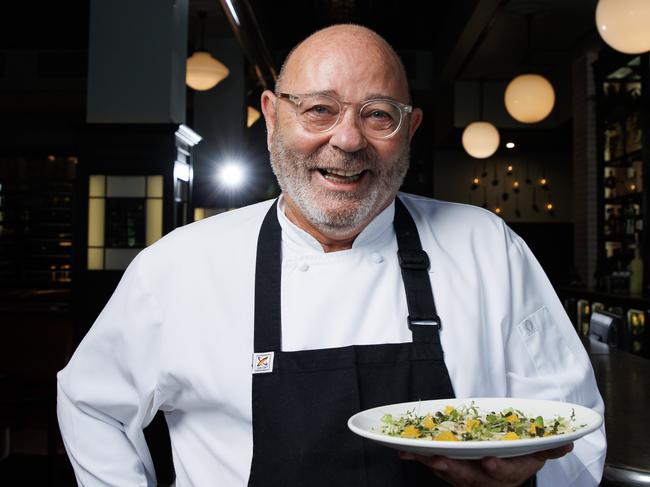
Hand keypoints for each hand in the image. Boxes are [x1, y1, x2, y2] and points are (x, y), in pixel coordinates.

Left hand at [399, 443, 572, 486]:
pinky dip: (418, 458)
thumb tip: (567, 442)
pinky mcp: (448, 469)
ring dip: (431, 464)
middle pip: (470, 477)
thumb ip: (549, 447)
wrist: (502, 466)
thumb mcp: (536, 451)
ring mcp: (465, 475)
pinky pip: (433, 464)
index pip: (506, 473)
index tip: (490, 461)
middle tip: (441, 461)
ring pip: (447, 472)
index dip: (498, 468)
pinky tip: (403, 451)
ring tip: (416, 454)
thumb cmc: (518, 454)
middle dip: (455, 470)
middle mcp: (485, 479)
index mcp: (509, 473)